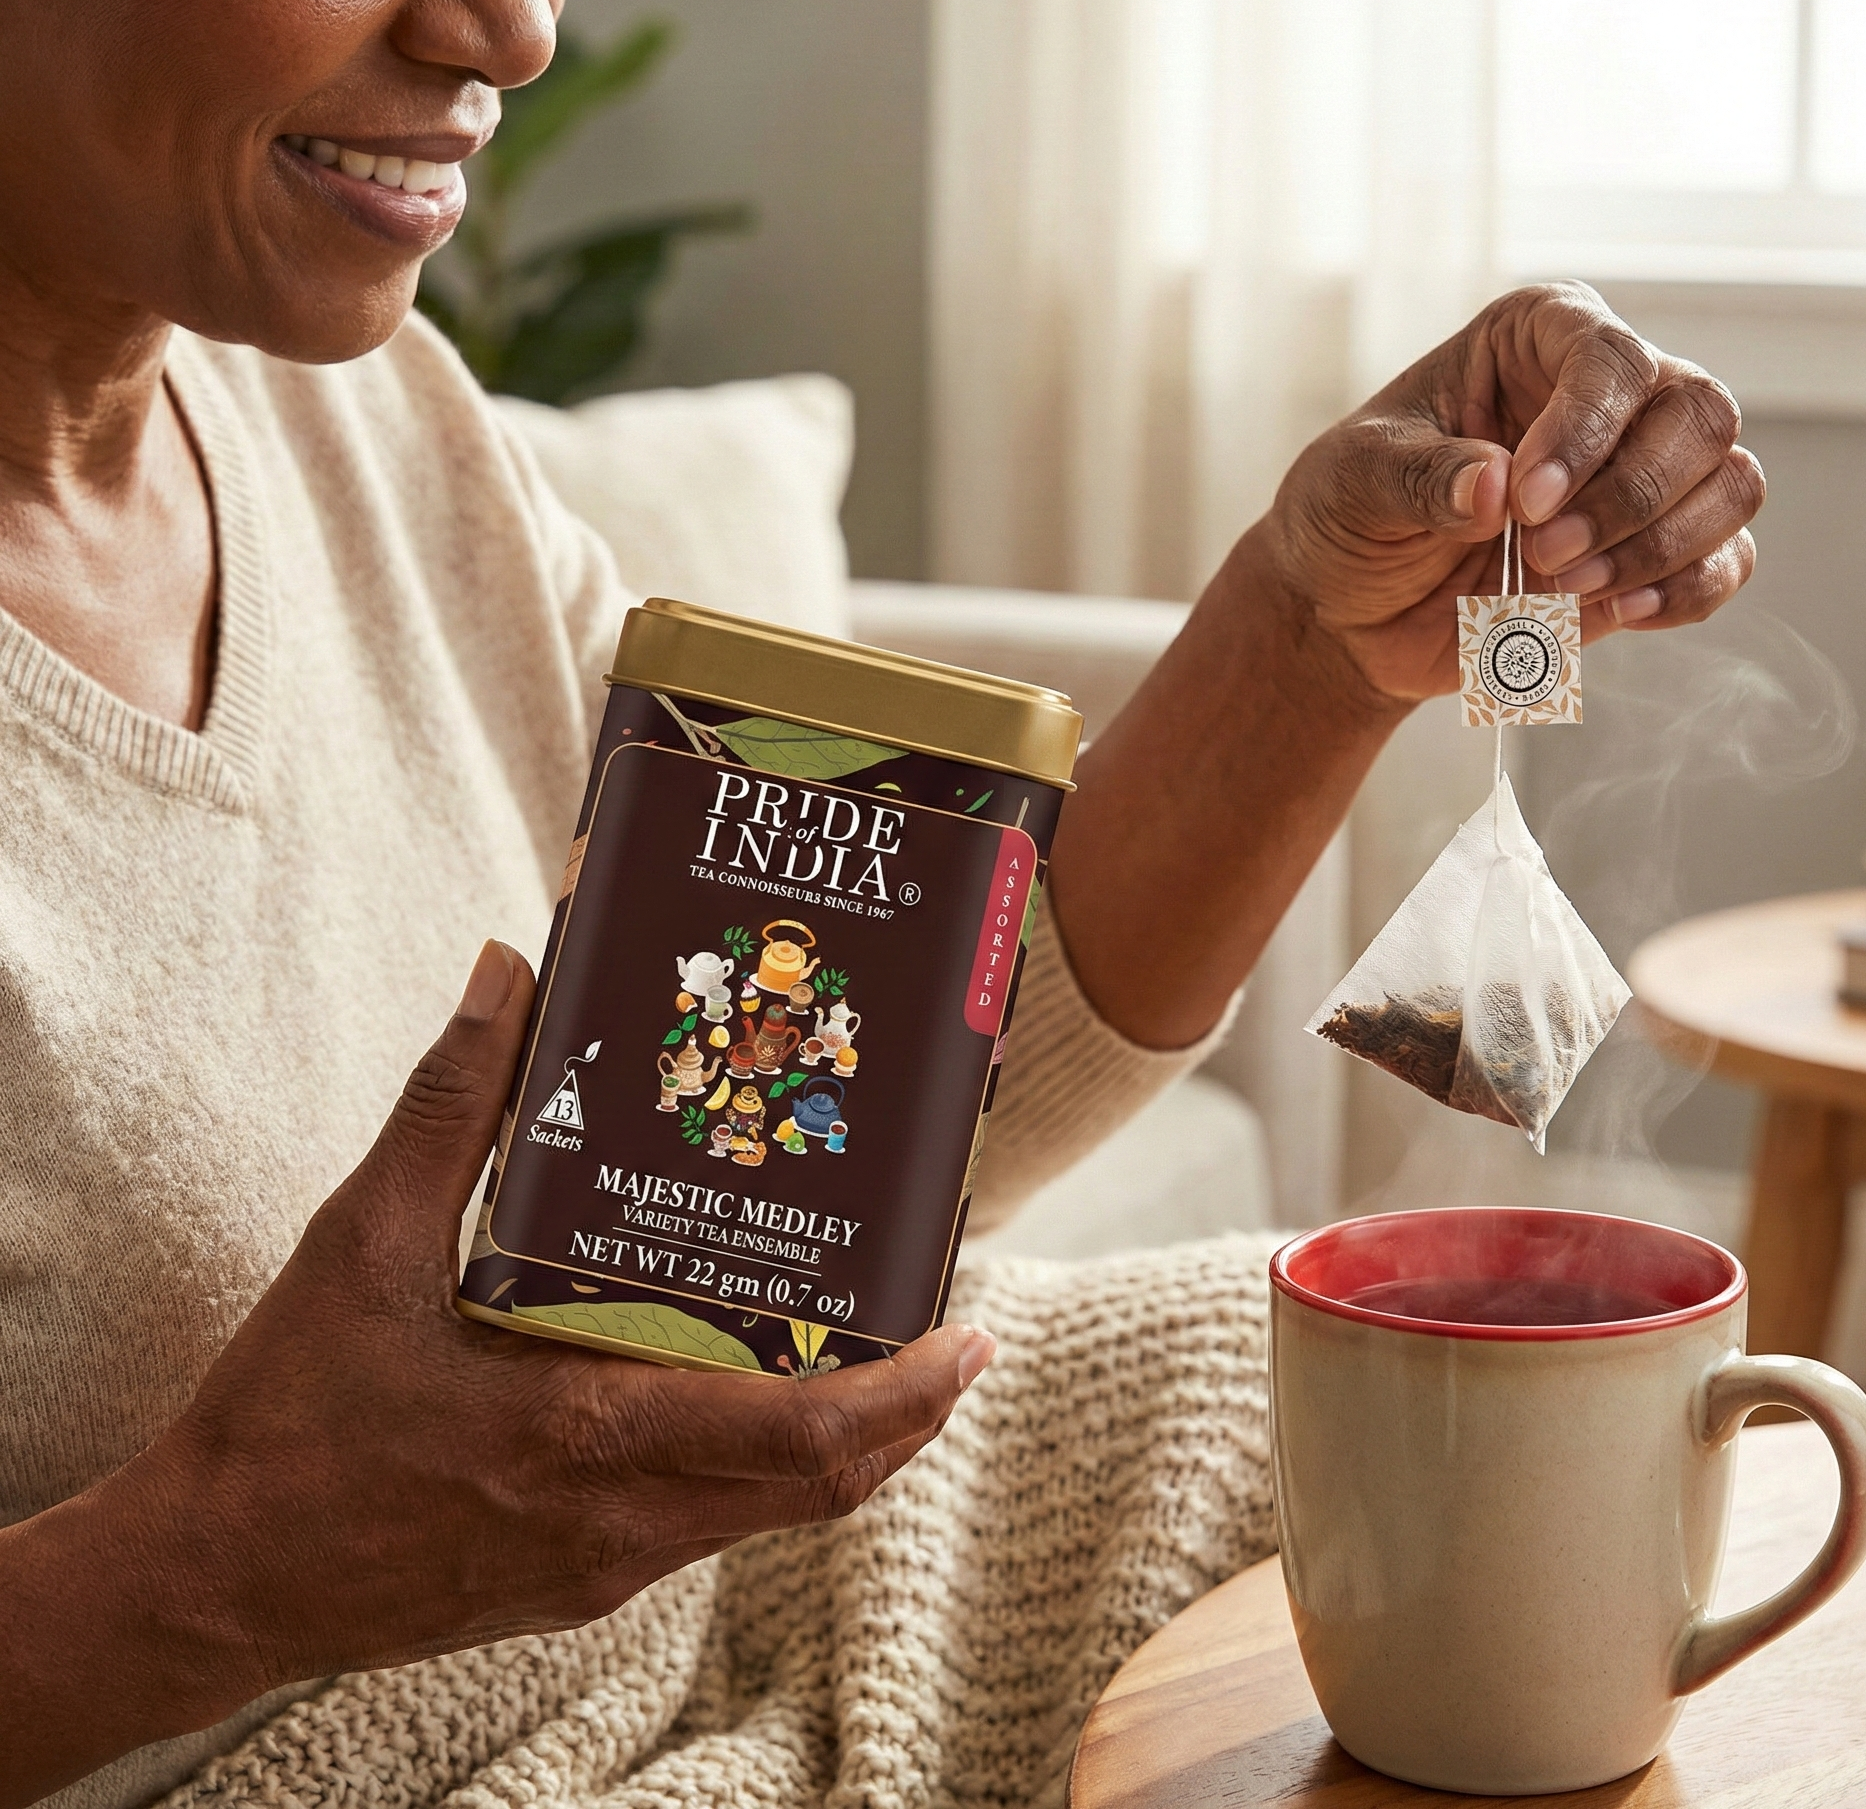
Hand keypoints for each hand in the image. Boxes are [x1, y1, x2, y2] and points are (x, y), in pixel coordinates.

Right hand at [0, 943, 990, 1803]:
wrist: (202, 1583)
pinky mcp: (570, 1585)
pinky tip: (739, 1393)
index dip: (910, 1395)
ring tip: (869, 1346)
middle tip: (950, 1329)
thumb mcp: (359, 1243)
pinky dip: (760, 1466)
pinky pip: (707, 1527)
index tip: (972, 1335)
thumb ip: (448, 1104)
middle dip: (906, 1413)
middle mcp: (620, 1521)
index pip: (805, 1441)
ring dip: (840, 1440)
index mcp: (589, 1437)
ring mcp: (601, 1567)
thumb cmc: (284, 1422)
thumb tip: (507, 971)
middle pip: (820, 1487)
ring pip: (770, 1514)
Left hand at [1263, 281, 1763, 704]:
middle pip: (1700, 414)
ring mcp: (1641, 471)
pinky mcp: (1654, 550)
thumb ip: (1420, 478)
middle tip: (1545, 550)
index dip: (1585, 432)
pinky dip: (1686, 591)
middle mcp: (1607, 394)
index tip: (1524, 502)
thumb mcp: (1354, 482)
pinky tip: (1617, 612)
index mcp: (1535, 340)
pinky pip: (1726, 561)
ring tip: (1566, 586)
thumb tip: (1493, 486)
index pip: (1611, 358)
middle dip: (1633, 494)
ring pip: (1731, 483)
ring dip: (1660, 546)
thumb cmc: (1348, 516)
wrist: (1348, 610)